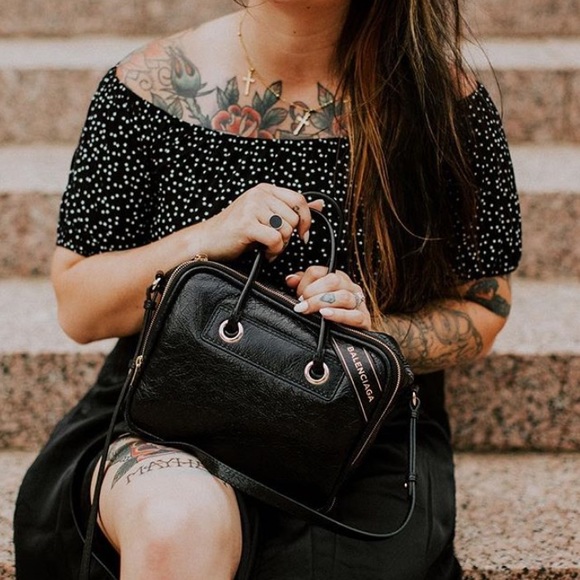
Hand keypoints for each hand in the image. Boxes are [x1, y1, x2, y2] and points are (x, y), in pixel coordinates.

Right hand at [196, 184, 323, 261]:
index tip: (302, 234)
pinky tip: (263, 252)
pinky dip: (273, 251)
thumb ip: (291, 209)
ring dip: (280, 245)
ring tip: (266, 247)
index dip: (305, 219)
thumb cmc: (236, 230)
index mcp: (265, 190)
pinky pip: (275, 240)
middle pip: (293, 218)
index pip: (299, 199)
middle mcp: (259, 194)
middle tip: (274, 243)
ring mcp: (252, 208)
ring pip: (285, 229)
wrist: (207, 240)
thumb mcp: (266, 215)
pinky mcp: (246, 224)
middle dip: (288, 237)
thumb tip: (319, 205)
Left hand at [286, 266, 371, 330]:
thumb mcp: (312, 298)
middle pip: (333, 280)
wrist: (345, 341)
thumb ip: (301, 286)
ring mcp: (359, 303)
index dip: (305, 282)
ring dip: (321, 302)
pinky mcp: (364, 320)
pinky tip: (325, 315)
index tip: (298, 295)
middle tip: (301, 304)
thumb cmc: (326, 315)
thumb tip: (290, 279)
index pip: (319, 271)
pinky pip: (354, 316)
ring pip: (343, 296)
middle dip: (313, 292)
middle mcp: (350, 287)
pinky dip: (339, 315)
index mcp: (337, 278)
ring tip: (308, 309)